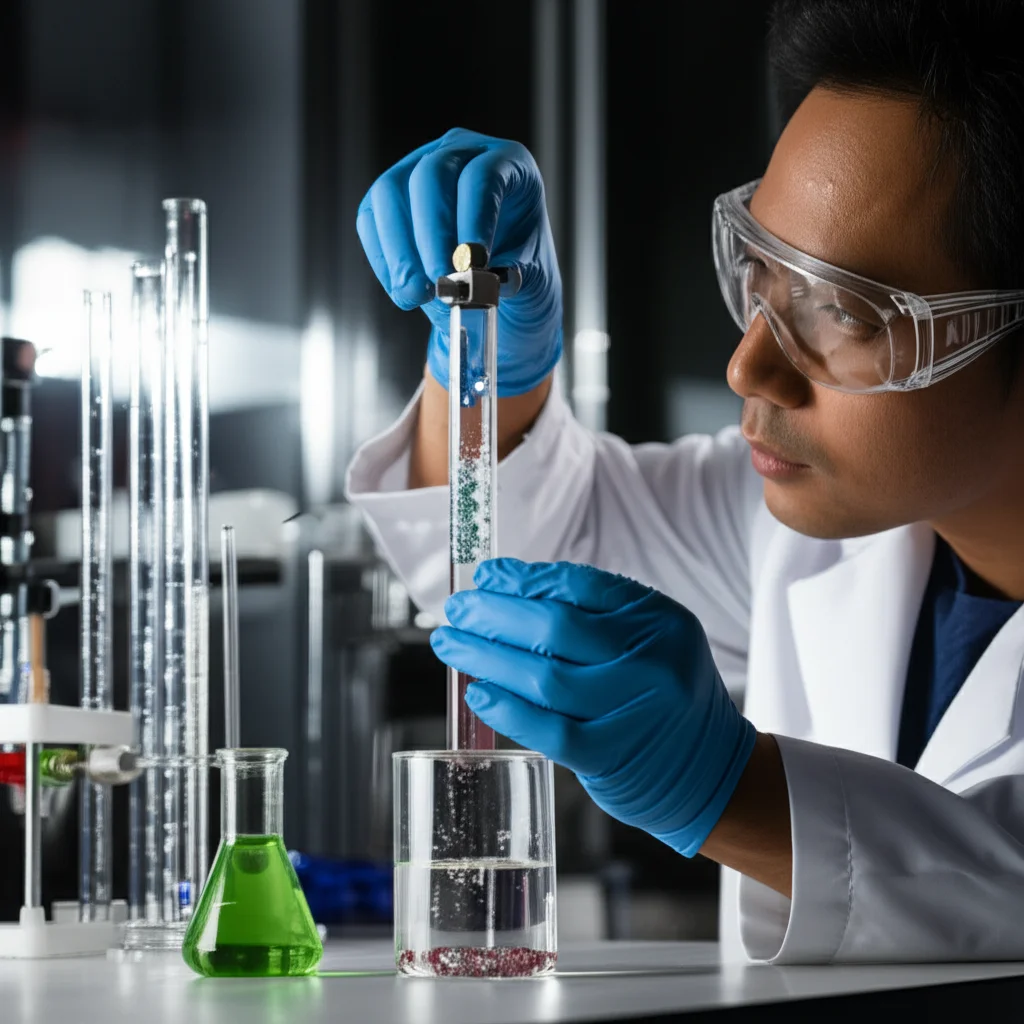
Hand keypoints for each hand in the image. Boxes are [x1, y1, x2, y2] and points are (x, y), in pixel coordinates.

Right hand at [356, 128, 561, 395]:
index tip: (472, 266)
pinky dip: (384, 259)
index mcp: (509, 163)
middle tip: (440, 284)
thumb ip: (519, 279)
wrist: (496, 285)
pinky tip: (403, 291)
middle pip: (431, 175)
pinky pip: (372, 218)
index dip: (472, 220)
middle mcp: (462, 153)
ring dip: (400, 250)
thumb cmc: (521, 273)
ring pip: (390, 192)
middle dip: (431, 235)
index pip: (483, 177)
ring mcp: (419, 167)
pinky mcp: (390, 198)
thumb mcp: (536, 279)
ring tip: (416, 295)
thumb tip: (493, 281)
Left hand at [430, 559, 756, 857]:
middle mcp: (651, 662)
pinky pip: (548, 729)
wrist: (710, 770)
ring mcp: (633, 711)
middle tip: (456, 610)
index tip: (486, 577)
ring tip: (452, 645)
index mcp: (659, 621)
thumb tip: (508, 589)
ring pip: (544, 677)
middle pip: (555, 628)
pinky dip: (507, 709)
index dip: (524, 579)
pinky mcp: (612, 756)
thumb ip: (593, 615)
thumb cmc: (662, 696)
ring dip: (486, 657)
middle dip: (493, 615)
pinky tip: (479, 693)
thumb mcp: (649, 639)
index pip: (579, 587)